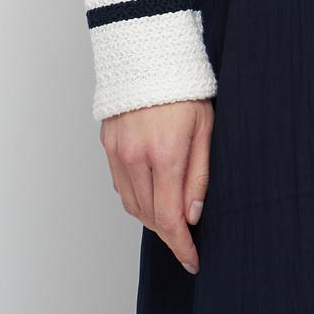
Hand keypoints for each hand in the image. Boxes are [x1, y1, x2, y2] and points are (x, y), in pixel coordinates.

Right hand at [100, 98, 213, 273]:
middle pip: (149, 216)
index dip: (180, 246)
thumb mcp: (206, 128)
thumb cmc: (185, 87)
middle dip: (169, 233)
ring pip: (131, 205)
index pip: (169, 218)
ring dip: (152, 218)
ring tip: (172, 216)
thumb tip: (192, 216)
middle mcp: (135, 156)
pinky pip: (120, 185)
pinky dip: (137, 197)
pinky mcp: (107, 145)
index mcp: (164, 153)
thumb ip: (199, 176)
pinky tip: (153, 191)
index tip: (192, 261)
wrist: (150, 52)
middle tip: (188, 238)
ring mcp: (117, 151)